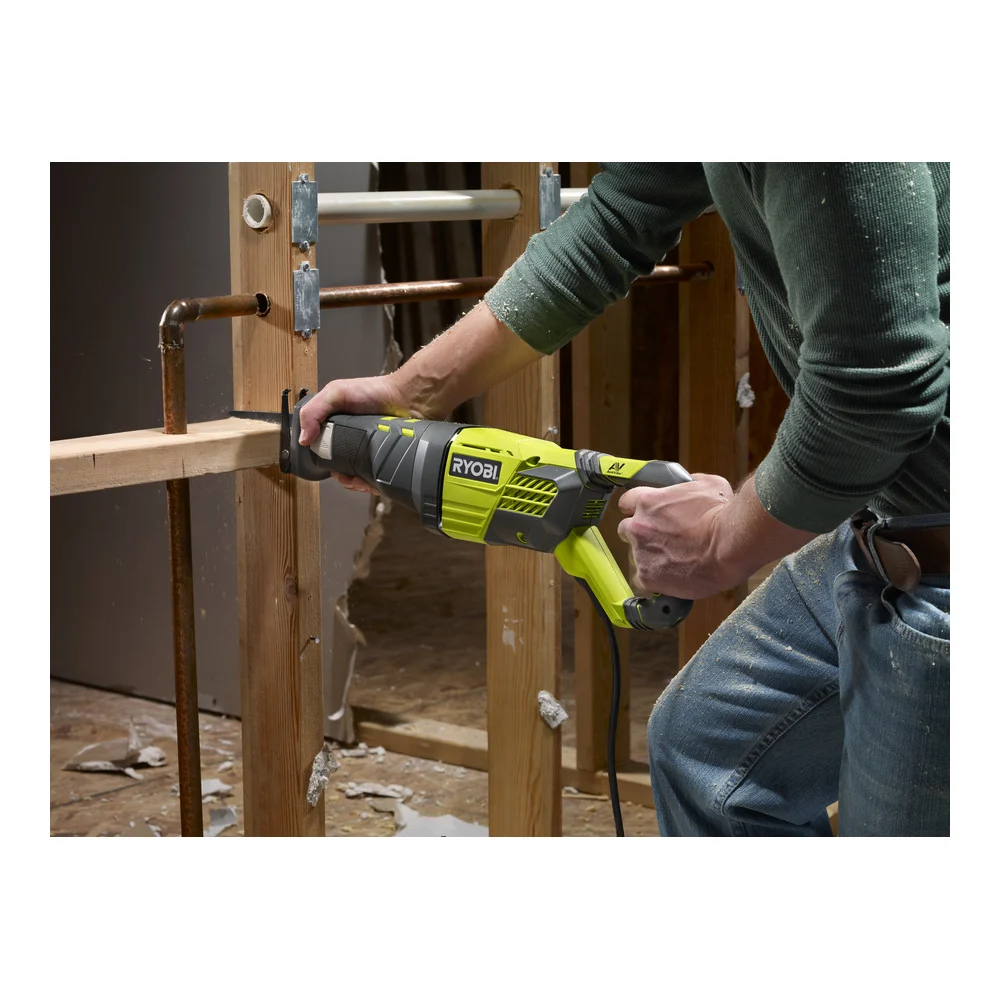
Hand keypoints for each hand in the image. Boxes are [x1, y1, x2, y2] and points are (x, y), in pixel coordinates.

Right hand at [297, 375, 413, 493]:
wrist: (407, 399)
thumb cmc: (373, 392)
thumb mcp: (336, 393)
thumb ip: (314, 411)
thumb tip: (303, 440)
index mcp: (337, 427)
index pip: (322, 449)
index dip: (321, 459)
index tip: (325, 465)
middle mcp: (352, 441)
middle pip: (339, 467)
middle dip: (340, 476)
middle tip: (346, 476)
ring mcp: (368, 452)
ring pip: (356, 477)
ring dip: (354, 483)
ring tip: (359, 481)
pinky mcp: (383, 460)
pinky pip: (374, 479)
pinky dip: (370, 485)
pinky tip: (371, 482)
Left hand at [617, 474, 739, 599]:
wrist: (729, 546)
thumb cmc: (722, 515)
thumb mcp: (710, 485)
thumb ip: (691, 483)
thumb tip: (690, 483)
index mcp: (648, 501)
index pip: (626, 502)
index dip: (637, 509)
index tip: (647, 515)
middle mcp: (638, 526)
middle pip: (626, 529)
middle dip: (641, 534)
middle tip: (662, 540)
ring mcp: (640, 552)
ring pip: (634, 556)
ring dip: (649, 558)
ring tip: (673, 561)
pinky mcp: (647, 576)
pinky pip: (642, 580)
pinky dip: (655, 580)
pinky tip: (671, 578)